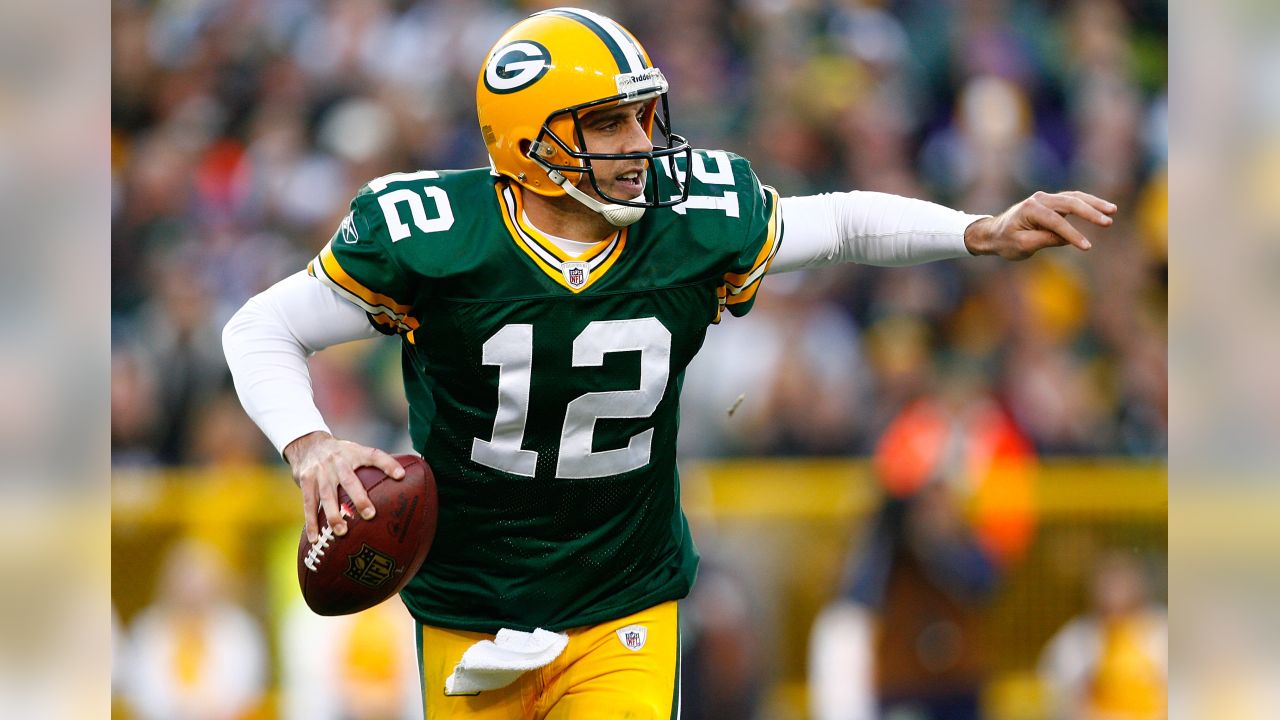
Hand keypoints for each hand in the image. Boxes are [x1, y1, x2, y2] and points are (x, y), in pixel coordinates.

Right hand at [283, 431, 404, 543]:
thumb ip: (373, 465)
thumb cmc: (340, 454)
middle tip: (370, 515)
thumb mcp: (355, 451)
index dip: (388, 464)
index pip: (374, 455)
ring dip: (334, 515)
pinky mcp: (306, 481)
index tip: (401, 475)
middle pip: (349, 480)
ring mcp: (320, 471)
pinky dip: (311, 521)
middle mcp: (337, 461)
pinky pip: (309, 503)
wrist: (307, 443)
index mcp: (354, 452)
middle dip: (359, 498)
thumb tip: (402, 480)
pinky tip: (315, 538)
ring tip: (342, 531)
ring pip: (327, 495)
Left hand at [964, 190, 1116, 259]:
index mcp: (1030, 209)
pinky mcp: (1052, 202)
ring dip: (1094, 203)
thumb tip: (1067, 238)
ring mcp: (1046, 198)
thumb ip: (1044, 240)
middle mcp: (1039, 199)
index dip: (1072, 234)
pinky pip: (1073, 199)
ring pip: (1074, 197)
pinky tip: (1102, 209)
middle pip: (1069, 202)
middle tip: (1108, 222)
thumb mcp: (1022, 245)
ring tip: (1112, 211)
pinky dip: (1088, 203)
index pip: (1055, 221)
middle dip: (1090, 212)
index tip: (1086, 247)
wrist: (994, 233)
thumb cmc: (1006, 241)